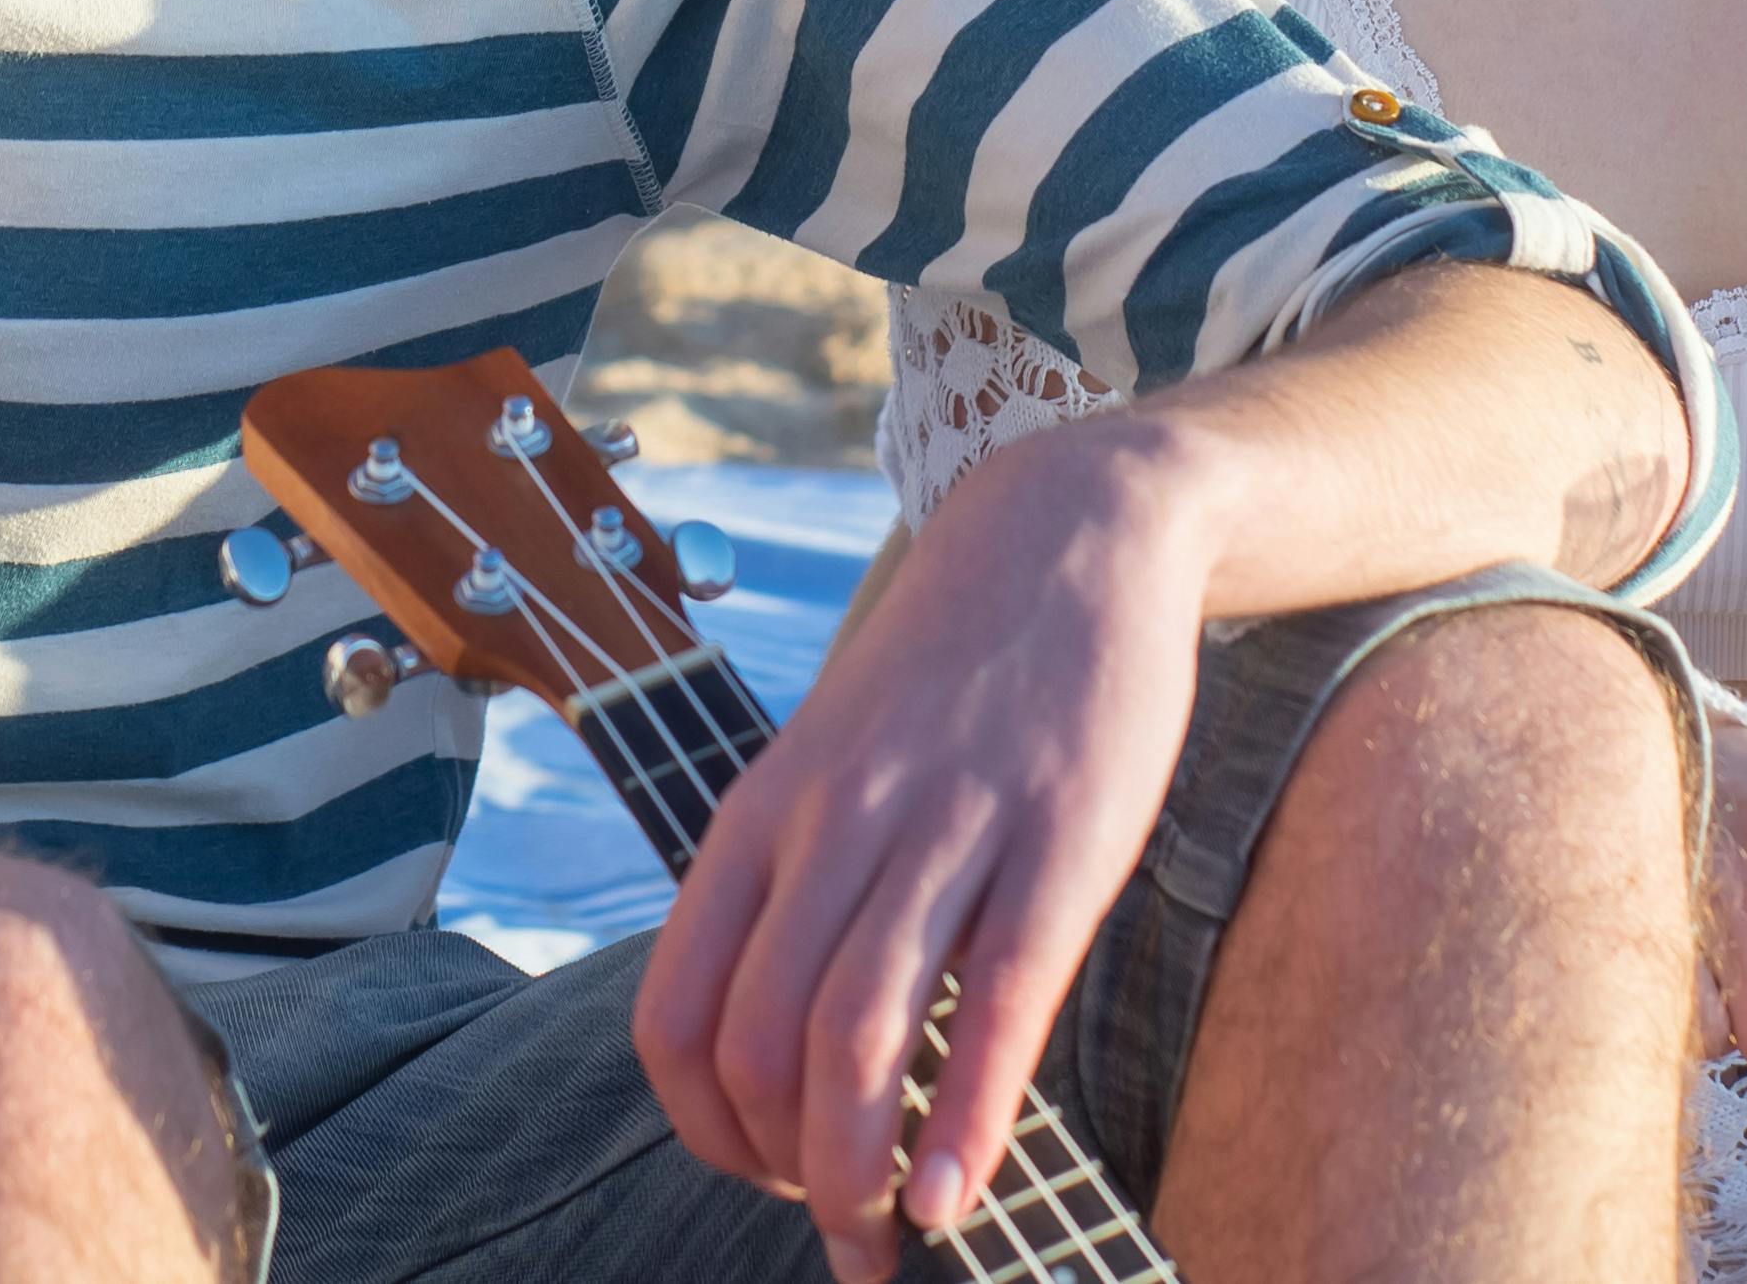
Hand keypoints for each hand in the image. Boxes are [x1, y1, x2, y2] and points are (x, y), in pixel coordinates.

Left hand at [632, 415, 1203, 1283]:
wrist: (1070, 532)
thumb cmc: (949, 677)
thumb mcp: (834, 766)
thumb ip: (806, 888)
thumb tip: (793, 1054)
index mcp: (761, 815)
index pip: (675, 1012)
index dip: (704, 1125)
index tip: (762, 1174)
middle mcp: (834, 822)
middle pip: (760, 1043)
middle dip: (785, 1172)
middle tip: (840, 1228)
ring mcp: (947, 826)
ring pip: (858, 1033)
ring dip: (858, 1173)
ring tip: (887, 1240)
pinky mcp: (1058, 837)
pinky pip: (998, 999)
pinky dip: (968, 1118)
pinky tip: (960, 1196)